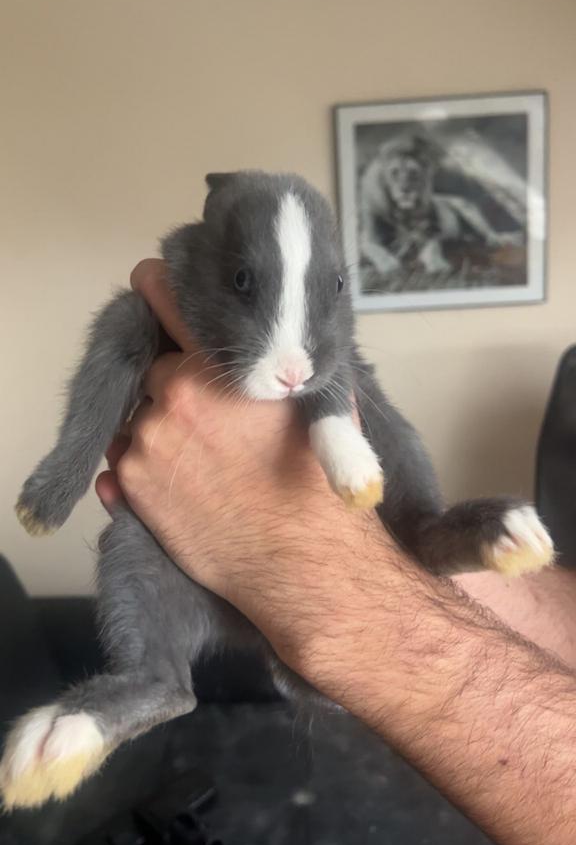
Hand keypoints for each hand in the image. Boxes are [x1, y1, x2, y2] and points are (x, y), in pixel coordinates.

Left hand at [96, 259, 375, 667]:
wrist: (301, 562)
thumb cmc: (317, 482)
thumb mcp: (316, 405)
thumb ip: (285, 364)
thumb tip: (283, 342)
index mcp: (216, 366)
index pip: (166, 302)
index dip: (157, 289)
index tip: (149, 282)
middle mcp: (172, 394)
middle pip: (155, 374)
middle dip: (174, 390)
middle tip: (209, 423)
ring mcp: (146, 441)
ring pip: (139, 421)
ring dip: (159, 432)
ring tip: (201, 465)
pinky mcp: (132, 486)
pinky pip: (124, 464)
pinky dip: (144, 470)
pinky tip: (183, 487)